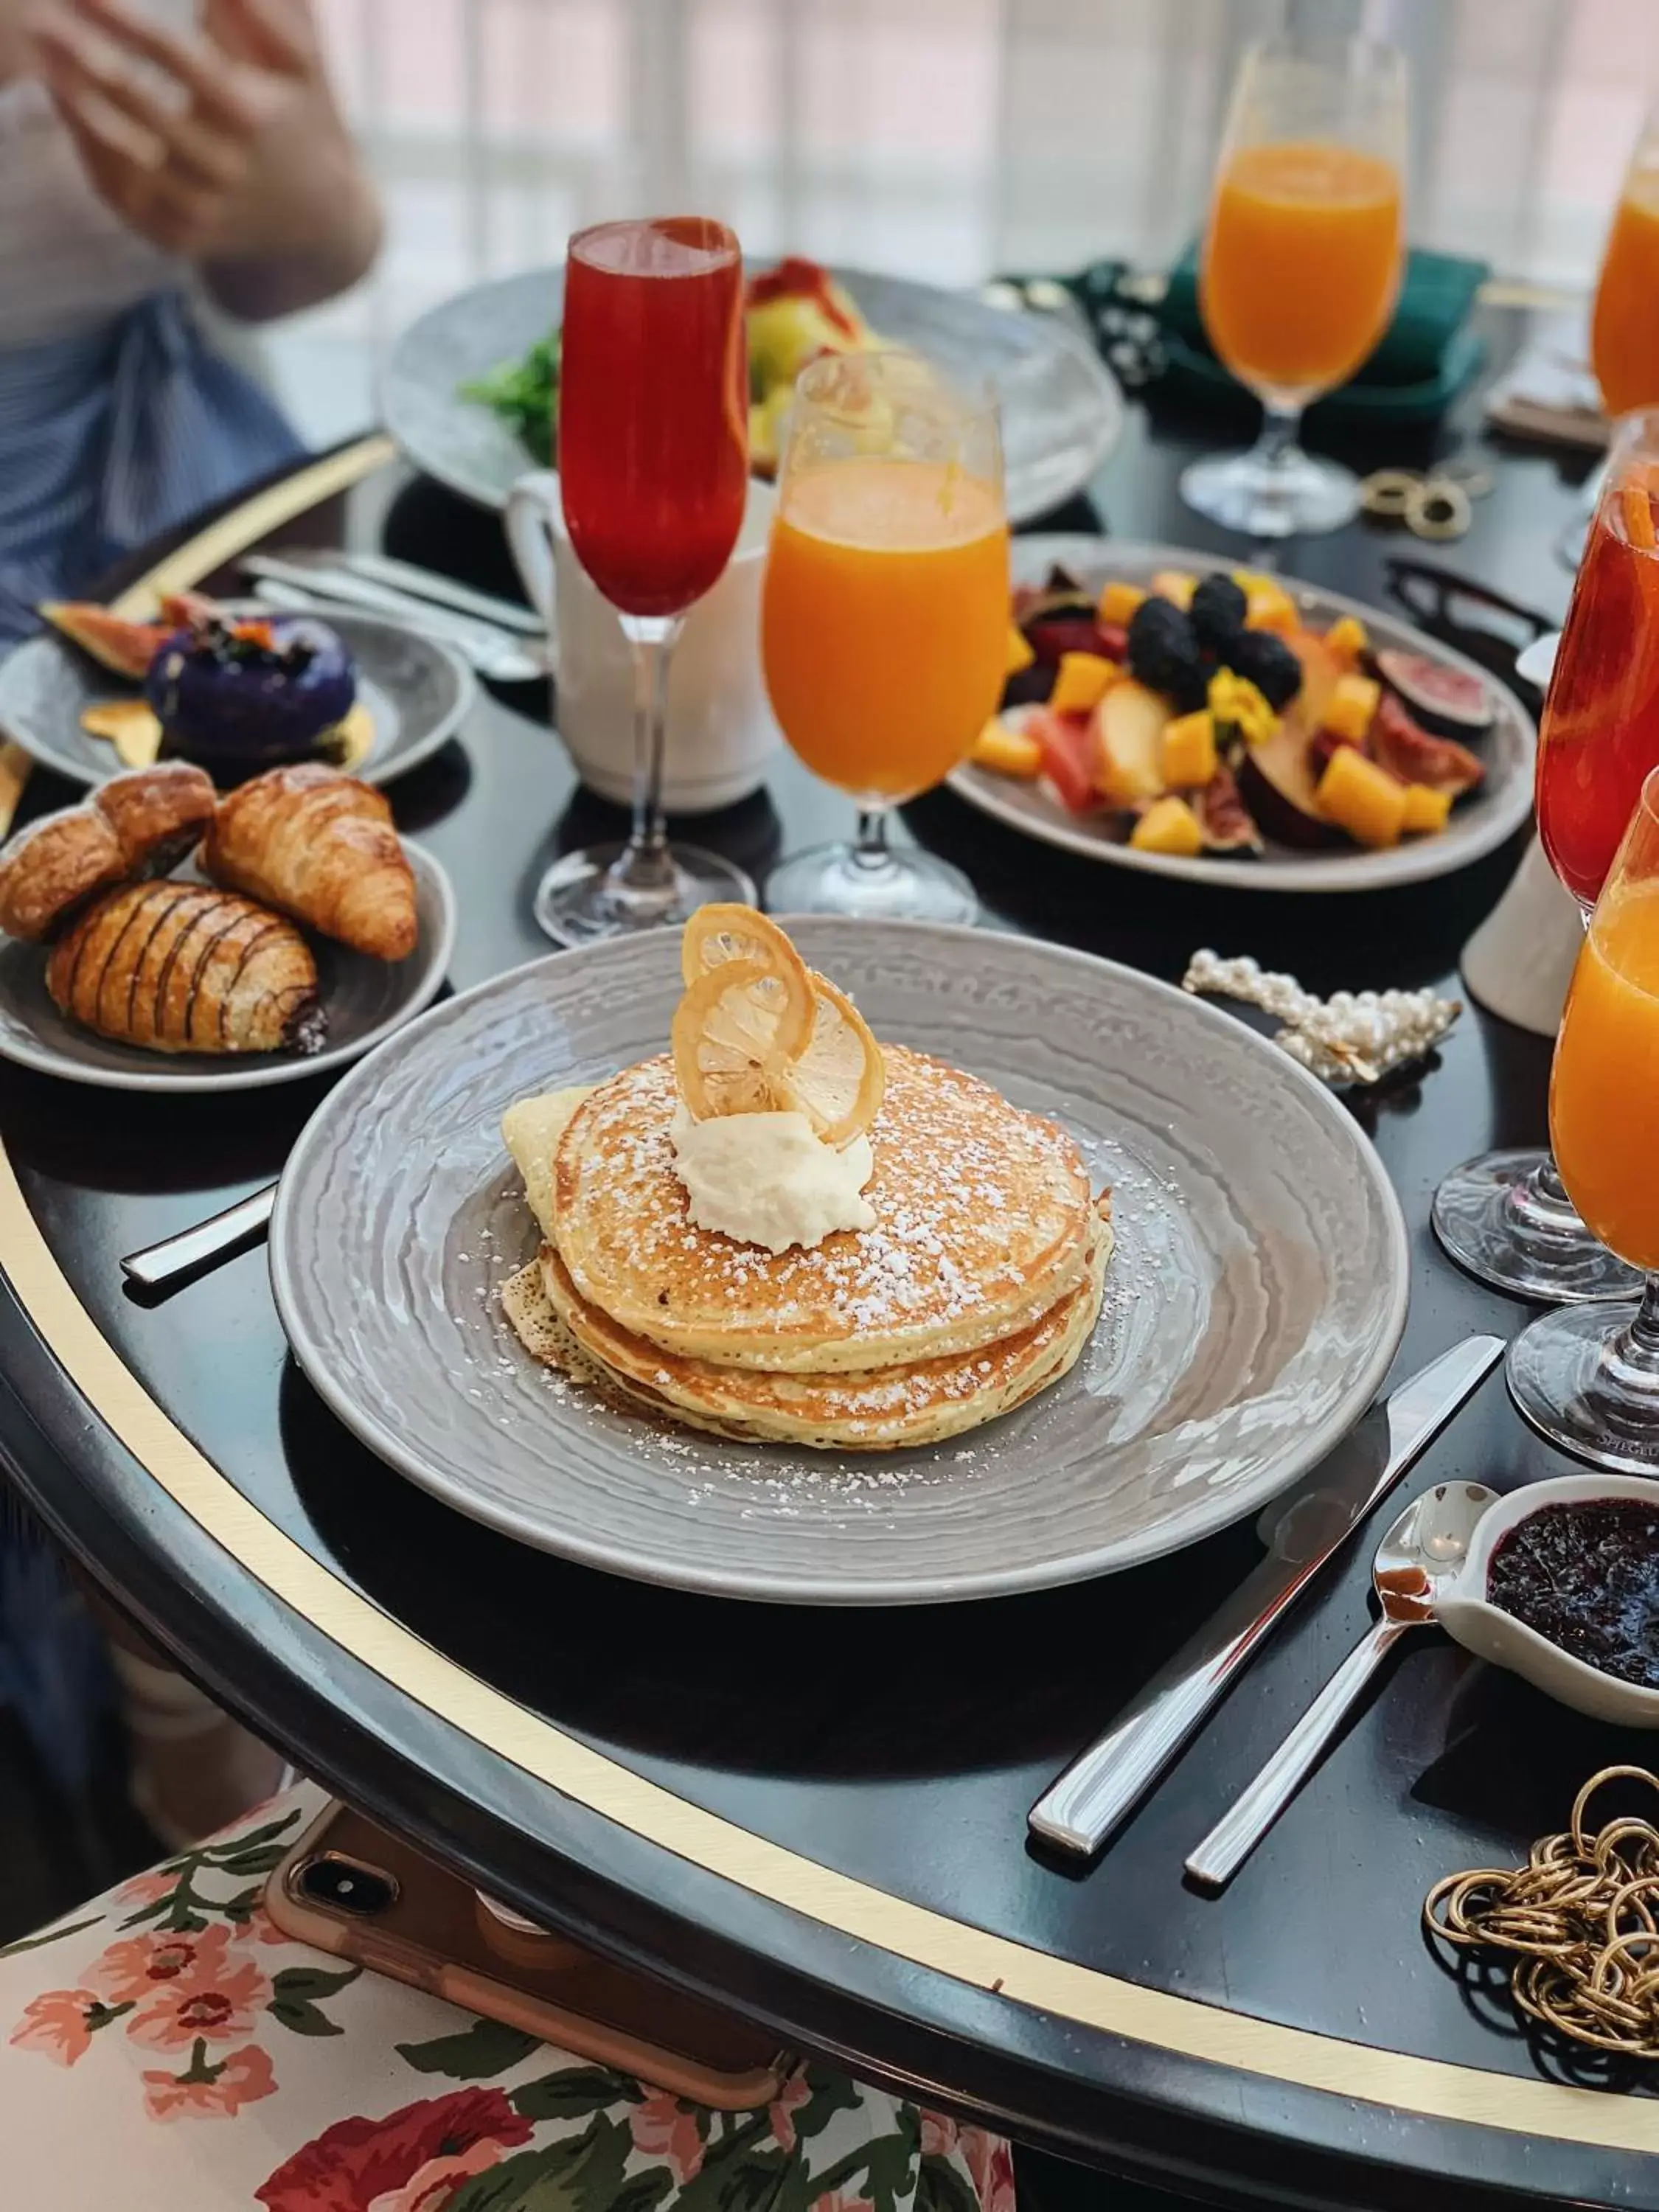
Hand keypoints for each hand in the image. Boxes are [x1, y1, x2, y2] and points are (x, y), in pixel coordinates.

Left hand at [29, 0, 377, 298]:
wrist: (321, 219)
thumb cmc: (301, 117)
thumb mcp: (302, 59)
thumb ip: (265, 9)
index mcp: (253, 116)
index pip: (175, 58)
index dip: (122, 20)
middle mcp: (226, 169)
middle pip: (138, 105)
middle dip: (83, 58)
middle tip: (43, 23)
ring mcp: (201, 210)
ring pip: (120, 156)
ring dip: (76, 104)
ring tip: (48, 62)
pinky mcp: (182, 240)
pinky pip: (119, 195)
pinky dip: (88, 152)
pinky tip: (70, 111)